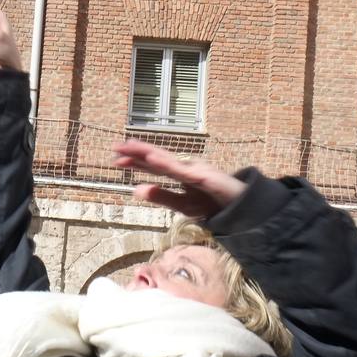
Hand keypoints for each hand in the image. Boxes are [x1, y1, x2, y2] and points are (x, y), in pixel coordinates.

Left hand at [111, 141, 246, 218]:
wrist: (240, 210)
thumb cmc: (211, 203)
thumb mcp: (181, 204)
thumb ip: (160, 196)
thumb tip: (135, 190)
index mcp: (179, 173)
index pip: (153, 166)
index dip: (135, 162)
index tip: (116, 160)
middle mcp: (186, 167)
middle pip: (158, 158)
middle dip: (137, 152)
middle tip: (116, 147)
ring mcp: (196, 170)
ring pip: (168, 160)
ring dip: (149, 153)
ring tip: (131, 147)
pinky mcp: (205, 177)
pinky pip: (183, 171)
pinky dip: (168, 164)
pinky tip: (154, 159)